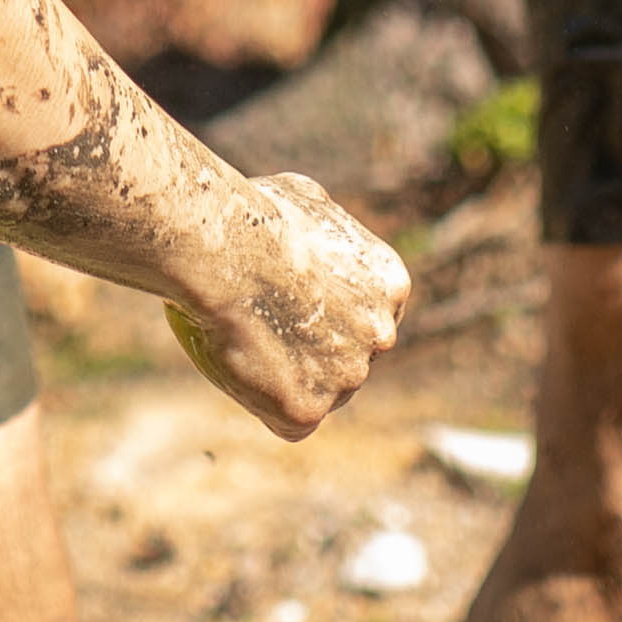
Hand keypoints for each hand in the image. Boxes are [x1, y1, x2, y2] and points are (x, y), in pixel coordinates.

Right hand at [167, 171, 411, 436]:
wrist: (230, 254)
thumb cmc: (259, 218)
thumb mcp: (307, 201)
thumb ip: (322, 230)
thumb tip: (308, 232)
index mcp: (391, 286)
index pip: (371, 315)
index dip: (336, 318)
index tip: (305, 314)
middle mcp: (382, 336)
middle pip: (352, 359)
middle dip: (320, 357)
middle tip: (271, 340)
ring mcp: (348, 377)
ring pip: (322, 393)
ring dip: (291, 382)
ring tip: (247, 347)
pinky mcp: (309, 410)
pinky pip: (288, 420)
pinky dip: (265, 404)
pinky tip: (242, 370)